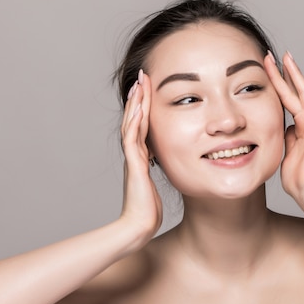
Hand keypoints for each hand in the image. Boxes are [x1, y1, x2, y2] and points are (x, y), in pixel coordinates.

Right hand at [119, 70, 162, 246]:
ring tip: (139, 83)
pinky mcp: (135, 166)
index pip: (142, 126)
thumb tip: (171, 168)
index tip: (149, 89)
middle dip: (139, 98)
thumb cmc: (148, 212)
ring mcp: (133, 159)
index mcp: (142, 158)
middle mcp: (135, 155)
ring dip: (136, 104)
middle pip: (135, 119)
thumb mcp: (157, 187)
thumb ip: (161, 175)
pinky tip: (139, 108)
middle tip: (142, 76)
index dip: (145, 107)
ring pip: (132, 124)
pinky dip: (135, 122)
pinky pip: (133, 139)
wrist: (137, 227)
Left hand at [264, 51, 303, 202]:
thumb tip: (285, 127)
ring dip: (296, 74)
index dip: (275, 85)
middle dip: (283, 73)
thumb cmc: (296, 177)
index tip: (266, 70)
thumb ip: (286, 136)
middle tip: (274, 55)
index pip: (284, 100)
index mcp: (298, 128)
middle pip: (293, 91)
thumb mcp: (285, 151)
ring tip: (287, 57)